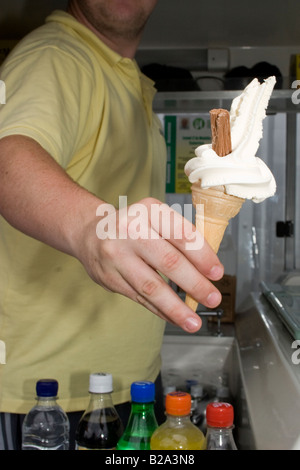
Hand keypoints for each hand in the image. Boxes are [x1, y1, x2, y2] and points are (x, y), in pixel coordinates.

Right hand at [76, 197, 223, 332]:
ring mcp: (117, 255)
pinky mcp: (110, 277)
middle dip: (195, 284)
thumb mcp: (155, 218)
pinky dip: (160, 310)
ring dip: (176, 308)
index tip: (217, 273)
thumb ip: (179, 237)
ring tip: (194, 321)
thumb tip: (208, 269)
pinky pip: (140, 298)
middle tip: (213, 298)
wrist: (90, 233)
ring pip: (151, 286)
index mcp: (148, 210)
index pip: (182, 234)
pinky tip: (175, 318)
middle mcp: (130, 230)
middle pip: (169, 261)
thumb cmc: (133, 226)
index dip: (203, 256)